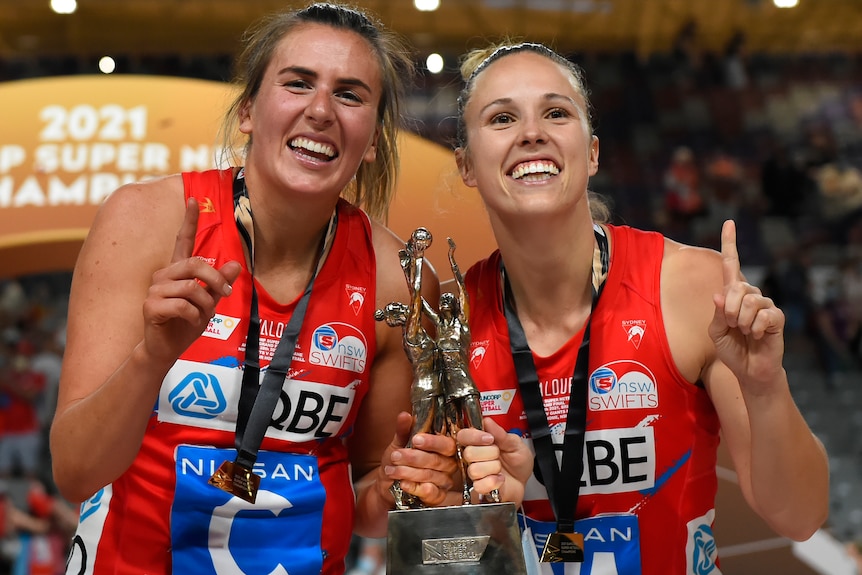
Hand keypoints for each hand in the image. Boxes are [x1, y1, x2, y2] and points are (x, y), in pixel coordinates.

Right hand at [141, 198, 241, 364]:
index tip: (194, 199)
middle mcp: (164, 276)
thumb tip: (235, 264)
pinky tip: (189, 322)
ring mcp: (155, 290)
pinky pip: (183, 305)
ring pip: (192, 287)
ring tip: (203, 316)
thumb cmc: (185, 324)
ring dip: (205, 304)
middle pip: (196, 265)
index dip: (188, 221)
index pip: (182, 241)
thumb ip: (220, 284)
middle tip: (224, 296)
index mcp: (177, 272)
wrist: (165, 349)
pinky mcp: (151, 306)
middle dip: (216, 280)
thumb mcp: (208, 303)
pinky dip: (194, 316)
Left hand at [380, 412, 458, 506]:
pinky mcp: (437, 496)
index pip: (446, 444)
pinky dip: (416, 488)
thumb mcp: (398, 443)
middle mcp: (447, 463)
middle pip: (437, 460)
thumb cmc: (397, 461)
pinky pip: (431, 493)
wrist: (387, 483)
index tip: (416, 439)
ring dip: (409, 472)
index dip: (433, 442)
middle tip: (396, 455)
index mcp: (443, 448)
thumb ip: (403, 430)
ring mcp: (443, 481)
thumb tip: (405, 415)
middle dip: (414, 458)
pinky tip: (404, 484)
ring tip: (392, 469)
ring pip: (431, 476)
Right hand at [457, 417, 531, 505]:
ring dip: (493, 468)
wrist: (524, 481)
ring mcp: (476, 472)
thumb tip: (487, 421)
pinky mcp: (480, 487)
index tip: (489, 438)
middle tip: (498, 453)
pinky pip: (479, 485)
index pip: (463, 435)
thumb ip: (501, 434)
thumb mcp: (515, 443)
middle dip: (490, 453)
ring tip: (499, 468)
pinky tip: (499, 478)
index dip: (474, 436)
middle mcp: (474, 456)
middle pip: (468, 453)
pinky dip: (494, 481)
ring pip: (474, 469)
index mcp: (479, 442)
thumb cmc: (518, 462)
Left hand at [708, 220, 785, 389]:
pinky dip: (753, 329)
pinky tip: (755, 336)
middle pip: (736, 287)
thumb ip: (716, 313)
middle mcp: (750, 294)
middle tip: (730, 325)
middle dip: (727, 309)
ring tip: (743, 332)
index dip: (730, 244)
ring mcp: (765, 304)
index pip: (731, 265)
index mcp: (733, 294)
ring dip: (740, 321)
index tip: (729, 223)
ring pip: (749, 301)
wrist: (749, 370)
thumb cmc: (731, 348)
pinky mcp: (776, 317)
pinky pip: (762, 315)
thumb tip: (719, 295)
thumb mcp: (715, 331)